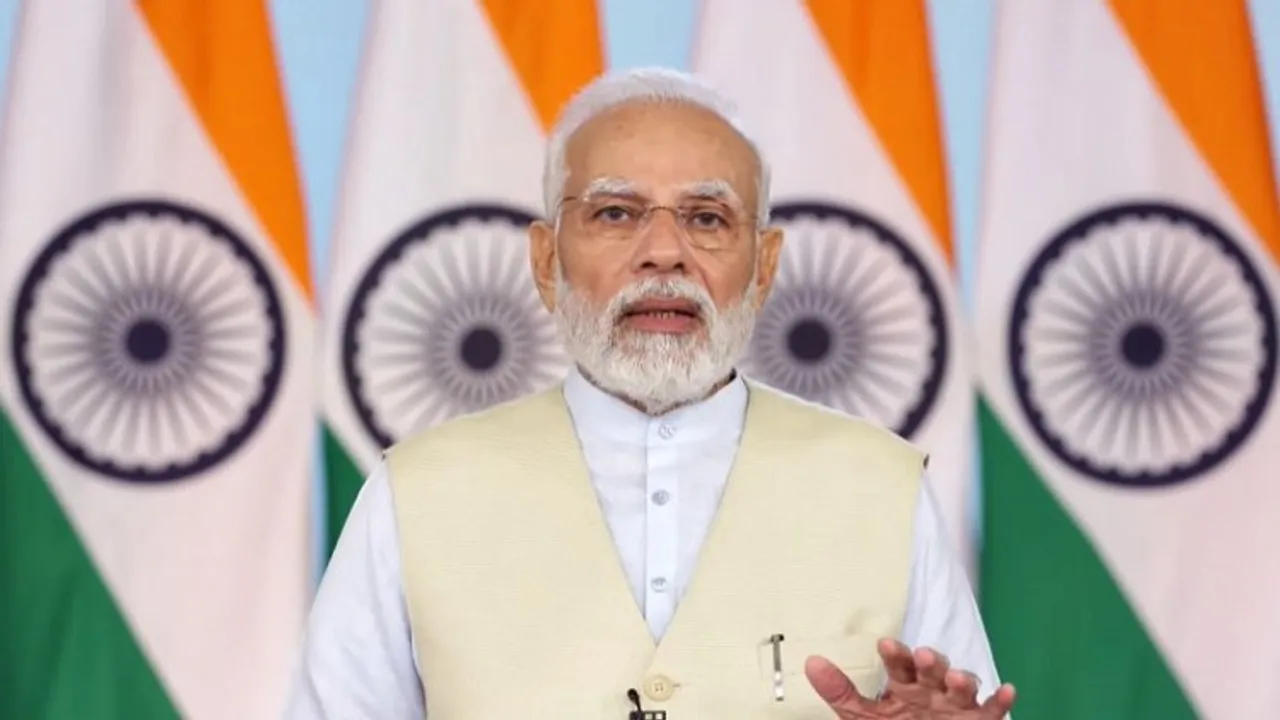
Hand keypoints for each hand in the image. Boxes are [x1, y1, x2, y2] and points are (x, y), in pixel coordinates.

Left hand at [805, 638, 1015, 718]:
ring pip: (962, 687)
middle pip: (932, 669)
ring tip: (956, 678)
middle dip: (929, 661)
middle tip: (921, 654)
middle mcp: (932, 689)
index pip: (898, 664)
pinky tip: (1008, 691)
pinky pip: (993, 710)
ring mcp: (957, 704)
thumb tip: (811, 662)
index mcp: (905, 684)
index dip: (894, 654)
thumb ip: (841, 692)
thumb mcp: (865, 716)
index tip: (885, 643)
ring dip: (962, 680)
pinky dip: (1001, 701)